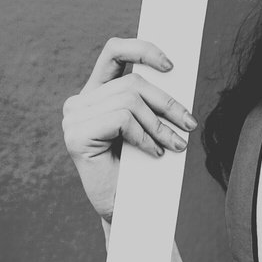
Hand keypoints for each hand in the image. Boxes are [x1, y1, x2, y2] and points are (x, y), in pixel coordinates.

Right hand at [60, 36, 194, 221]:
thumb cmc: (139, 171)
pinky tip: (153, 153)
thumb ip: (149, 100)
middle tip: (188, 124)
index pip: (114, 52)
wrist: (127, 213)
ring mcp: (73, 118)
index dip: (142, 49)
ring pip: (129, 100)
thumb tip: (173, 71)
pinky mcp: (76, 135)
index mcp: (94, 95)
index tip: (171, 65)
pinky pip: (122, 119)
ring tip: (173, 146)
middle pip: (132, 81)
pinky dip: (144, 136)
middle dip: (166, 102)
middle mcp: (78, 102)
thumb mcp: (147, 126)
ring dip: (159, 125)